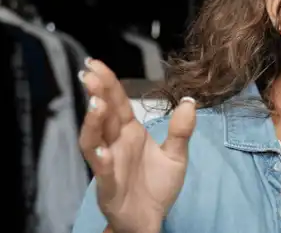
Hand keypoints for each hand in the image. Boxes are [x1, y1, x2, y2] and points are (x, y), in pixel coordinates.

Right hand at [78, 59, 196, 232]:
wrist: (151, 220)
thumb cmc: (156, 187)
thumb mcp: (176, 156)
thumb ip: (181, 131)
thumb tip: (190, 101)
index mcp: (129, 133)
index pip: (117, 103)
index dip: (108, 83)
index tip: (97, 63)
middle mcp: (115, 145)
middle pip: (103, 115)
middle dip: (96, 94)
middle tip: (90, 74)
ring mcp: (109, 165)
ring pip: (94, 140)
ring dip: (93, 123)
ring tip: (96, 104)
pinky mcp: (108, 186)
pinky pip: (102, 172)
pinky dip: (101, 160)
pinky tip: (103, 149)